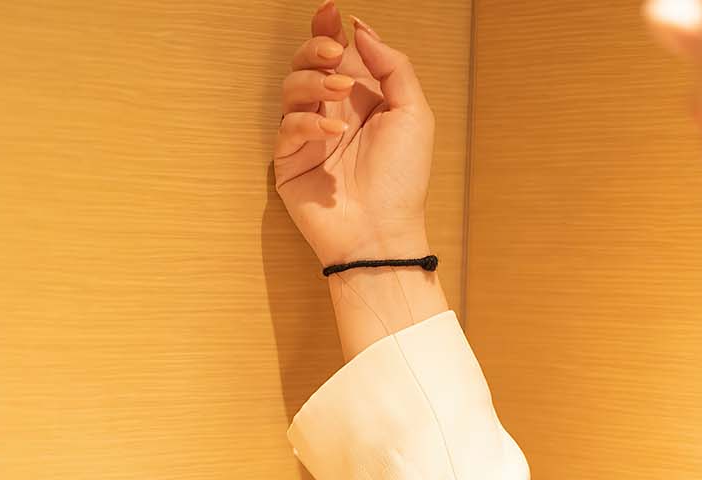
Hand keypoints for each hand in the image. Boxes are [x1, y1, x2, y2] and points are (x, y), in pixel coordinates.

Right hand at [274, 3, 434, 268]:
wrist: (383, 234)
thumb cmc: (402, 182)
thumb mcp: (413, 113)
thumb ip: (393, 66)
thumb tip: (360, 30)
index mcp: (360, 99)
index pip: (335, 53)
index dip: (326, 29)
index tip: (330, 12)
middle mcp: (331, 112)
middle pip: (306, 63)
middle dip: (315, 49)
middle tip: (334, 54)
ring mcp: (308, 137)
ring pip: (291, 87)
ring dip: (313, 80)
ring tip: (339, 91)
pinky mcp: (290, 162)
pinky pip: (288, 127)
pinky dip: (309, 121)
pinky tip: (334, 130)